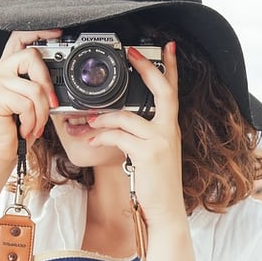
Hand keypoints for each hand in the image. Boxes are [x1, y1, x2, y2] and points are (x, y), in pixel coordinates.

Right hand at [0, 29, 61, 173]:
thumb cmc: (15, 131)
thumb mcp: (30, 105)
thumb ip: (38, 87)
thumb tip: (59, 82)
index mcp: (6, 70)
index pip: (19, 39)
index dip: (39, 32)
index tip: (57, 34)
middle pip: (32, 57)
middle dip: (47, 85)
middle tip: (49, 106)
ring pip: (34, 88)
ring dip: (41, 113)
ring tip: (34, 126)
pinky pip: (27, 104)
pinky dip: (32, 121)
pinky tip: (23, 130)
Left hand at [87, 42, 184, 225]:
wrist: (166, 212)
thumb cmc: (157, 185)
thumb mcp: (153, 155)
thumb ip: (142, 135)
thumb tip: (116, 122)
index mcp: (171, 129)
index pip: (173, 91)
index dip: (171, 68)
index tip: (167, 48)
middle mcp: (170, 131)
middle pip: (162, 91)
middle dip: (146, 69)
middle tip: (132, 54)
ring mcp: (160, 141)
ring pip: (127, 116)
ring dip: (103, 118)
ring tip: (88, 122)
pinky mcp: (147, 153)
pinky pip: (118, 136)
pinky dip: (101, 135)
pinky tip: (91, 139)